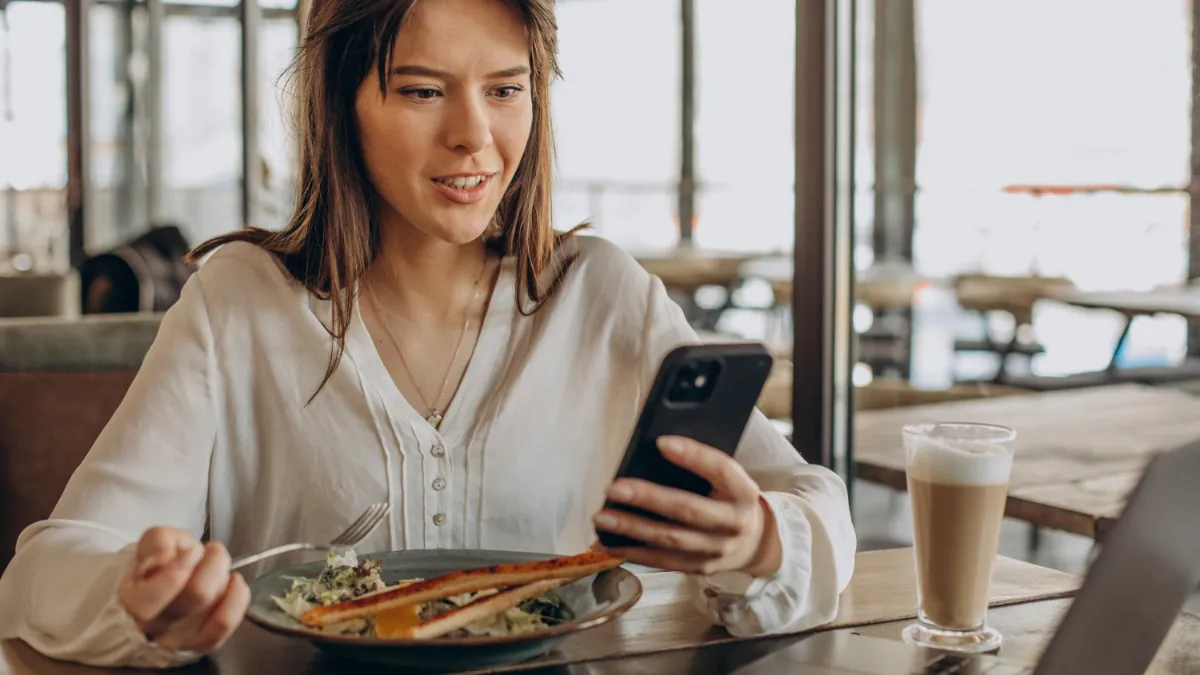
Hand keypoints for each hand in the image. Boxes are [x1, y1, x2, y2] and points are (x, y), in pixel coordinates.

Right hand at [117, 527, 249, 652]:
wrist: (165, 583)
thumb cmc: (159, 563)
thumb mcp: (153, 542)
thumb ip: (157, 544)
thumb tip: (163, 560)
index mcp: (134, 602)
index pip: (151, 600)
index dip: (178, 569)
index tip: (192, 551)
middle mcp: (155, 628)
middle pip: (197, 597)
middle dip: (213, 564)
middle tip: (212, 550)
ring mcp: (181, 639)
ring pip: (214, 611)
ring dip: (224, 580)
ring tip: (218, 566)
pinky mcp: (203, 643)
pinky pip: (226, 625)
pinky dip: (237, 599)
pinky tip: (234, 582)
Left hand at [593, 436, 782, 577]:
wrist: (754, 542)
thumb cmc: (730, 500)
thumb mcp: (728, 479)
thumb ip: (701, 466)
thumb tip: (655, 450)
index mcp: (744, 491)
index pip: (720, 468)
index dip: (693, 455)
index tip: (661, 442)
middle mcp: (734, 523)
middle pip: (688, 509)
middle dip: (648, 498)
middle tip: (614, 489)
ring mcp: (717, 550)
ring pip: (671, 540)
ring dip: (632, 529)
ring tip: (602, 518)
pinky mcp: (701, 568)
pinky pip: (663, 561)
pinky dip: (633, 552)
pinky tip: (608, 544)